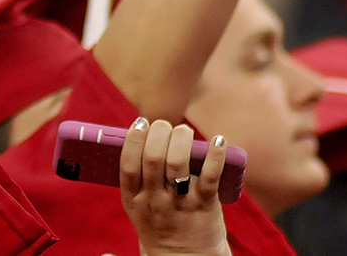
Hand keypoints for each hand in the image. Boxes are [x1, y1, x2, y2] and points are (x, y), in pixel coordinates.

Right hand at [121, 118, 231, 255]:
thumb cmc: (160, 223)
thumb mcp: (138, 205)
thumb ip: (138, 177)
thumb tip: (143, 136)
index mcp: (133, 200)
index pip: (128, 165)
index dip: (134, 139)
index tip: (141, 123)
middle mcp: (154, 201)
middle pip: (153, 158)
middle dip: (159, 133)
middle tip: (164, 125)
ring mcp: (180, 204)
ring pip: (178, 163)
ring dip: (182, 139)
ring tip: (184, 132)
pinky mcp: (205, 206)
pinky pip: (210, 177)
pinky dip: (215, 155)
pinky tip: (217, 140)